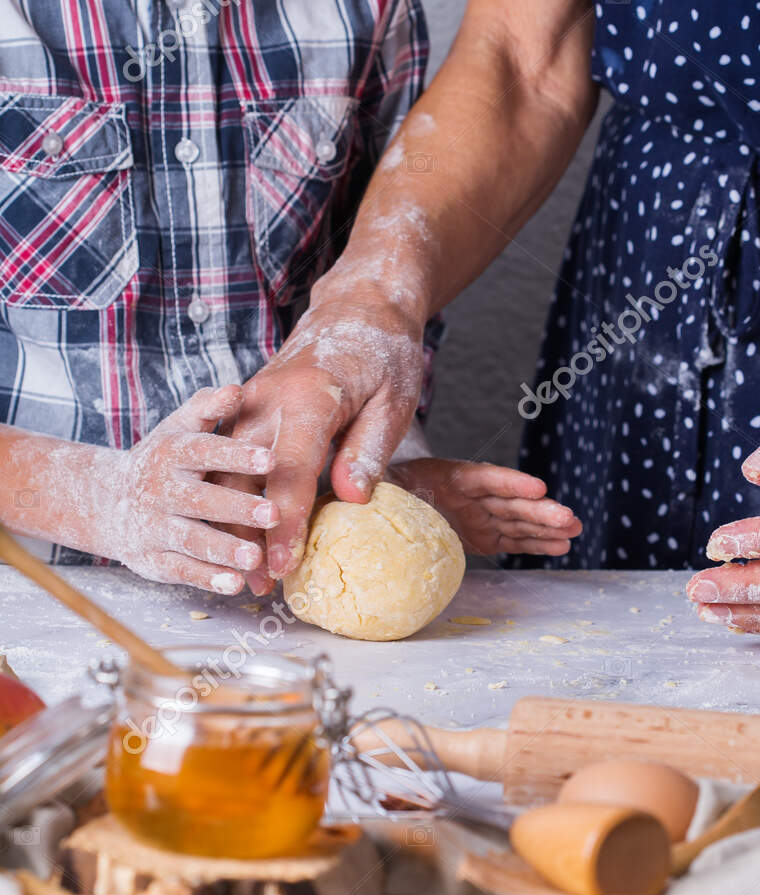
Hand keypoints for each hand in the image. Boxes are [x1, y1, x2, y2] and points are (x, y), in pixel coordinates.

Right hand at [88, 385, 278, 593]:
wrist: (107, 502)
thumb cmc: (164, 461)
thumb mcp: (179, 429)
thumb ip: (207, 409)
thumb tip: (235, 388)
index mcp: (170, 454)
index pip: (203, 451)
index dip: (235, 454)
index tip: (271, 458)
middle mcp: (159, 491)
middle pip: (200, 500)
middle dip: (236, 508)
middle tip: (274, 514)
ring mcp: (154, 527)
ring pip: (191, 540)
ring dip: (223, 549)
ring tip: (256, 558)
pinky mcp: (153, 560)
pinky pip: (181, 570)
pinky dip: (207, 579)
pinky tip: (236, 584)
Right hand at [223, 295, 425, 589]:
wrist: (357, 307)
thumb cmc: (384, 355)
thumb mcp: (393, 402)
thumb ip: (368, 450)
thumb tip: (352, 499)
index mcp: (309, 396)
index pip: (292, 471)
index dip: (287, 523)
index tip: (284, 565)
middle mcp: (269, 398)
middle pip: (248, 477)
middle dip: (251, 535)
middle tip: (260, 587)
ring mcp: (252, 401)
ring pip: (230, 471)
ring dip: (235, 522)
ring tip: (247, 572)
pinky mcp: (247, 407)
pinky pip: (230, 457)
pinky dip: (232, 495)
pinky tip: (239, 532)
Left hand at [389, 458, 582, 556]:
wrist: (384, 497)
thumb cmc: (379, 488)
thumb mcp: (374, 484)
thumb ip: (370, 486)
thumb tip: (347, 492)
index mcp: (447, 477)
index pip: (484, 477)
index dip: (510, 481)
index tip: (537, 486)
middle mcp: (470, 495)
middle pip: (510, 501)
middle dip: (541, 510)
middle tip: (570, 518)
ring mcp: (479, 514)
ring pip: (518, 521)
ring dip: (547, 527)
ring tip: (574, 531)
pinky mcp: (481, 535)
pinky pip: (511, 539)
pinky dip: (535, 544)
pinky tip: (559, 546)